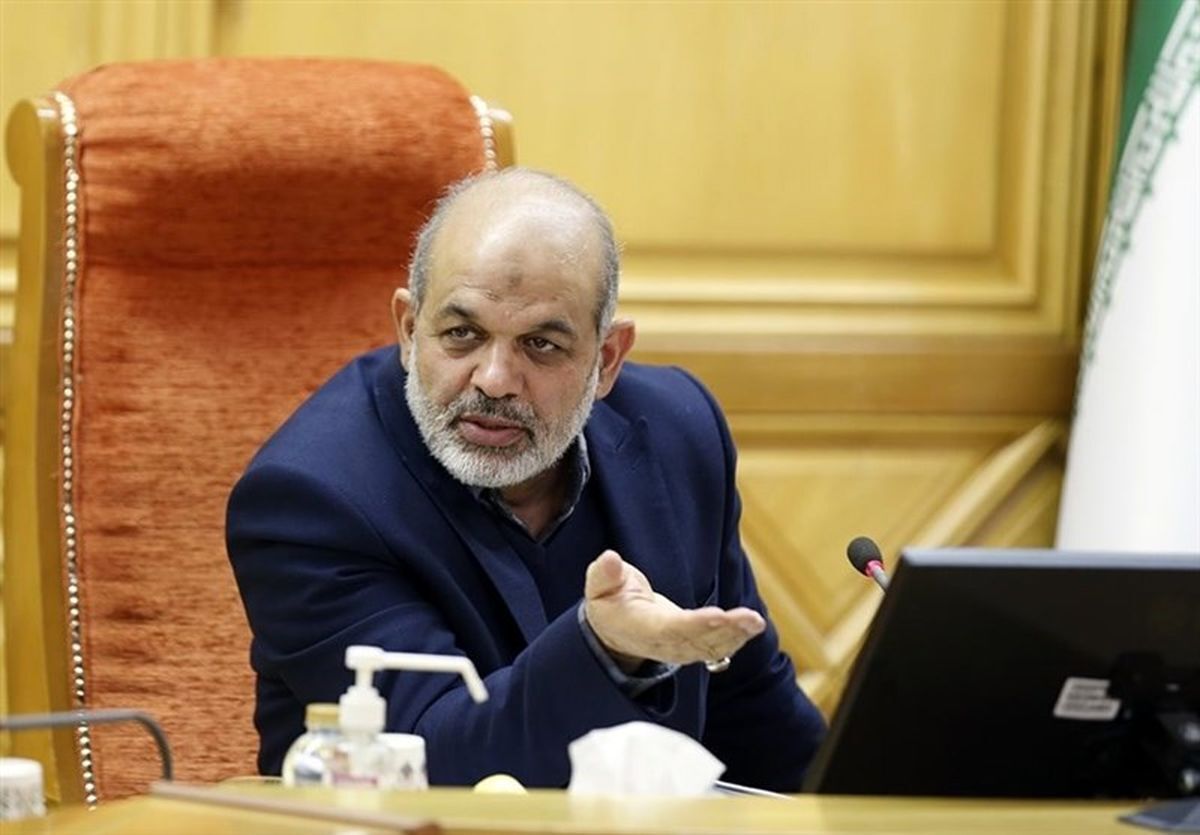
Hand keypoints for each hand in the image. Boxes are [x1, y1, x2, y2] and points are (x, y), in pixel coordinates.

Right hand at [583, 549, 764, 669]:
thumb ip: (604, 575)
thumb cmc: (610, 604)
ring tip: (755, 622)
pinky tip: (753, 625)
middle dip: (725, 630)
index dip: (694, 625)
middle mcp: (663, 643)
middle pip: (697, 640)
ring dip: (736, 635)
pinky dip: (736, 637)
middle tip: (749, 619)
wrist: (615, 631)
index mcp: (641, 628)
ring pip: (710, 646)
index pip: (670, 629)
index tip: (716, 616)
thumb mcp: (598, 587)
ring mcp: (680, 648)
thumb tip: (610, 559)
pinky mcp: (692, 645)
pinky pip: (716, 647)